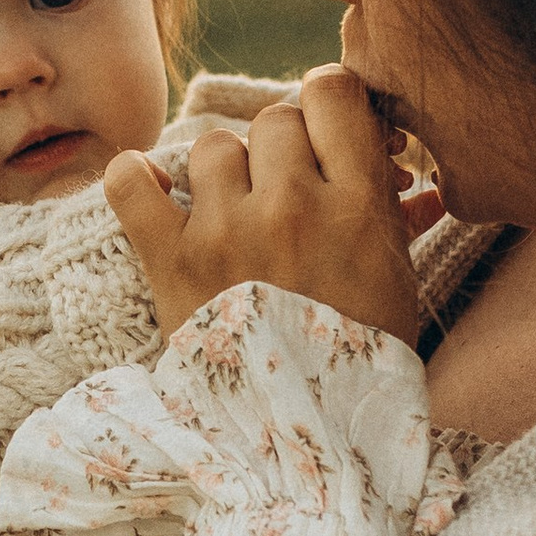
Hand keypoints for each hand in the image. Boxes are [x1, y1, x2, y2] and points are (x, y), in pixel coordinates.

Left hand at [106, 65, 432, 342]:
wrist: (308, 444)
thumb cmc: (361, 364)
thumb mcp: (397, 279)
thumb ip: (393, 214)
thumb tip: (405, 176)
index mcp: (357, 206)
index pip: (332, 91)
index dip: (327, 107)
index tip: (326, 138)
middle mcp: (291, 207)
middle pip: (274, 119)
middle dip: (282, 151)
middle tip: (286, 195)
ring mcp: (225, 232)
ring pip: (213, 146)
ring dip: (224, 174)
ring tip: (235, 216)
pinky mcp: (171, 262)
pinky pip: (129, 182)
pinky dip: (135, 180)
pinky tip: (155, 193)